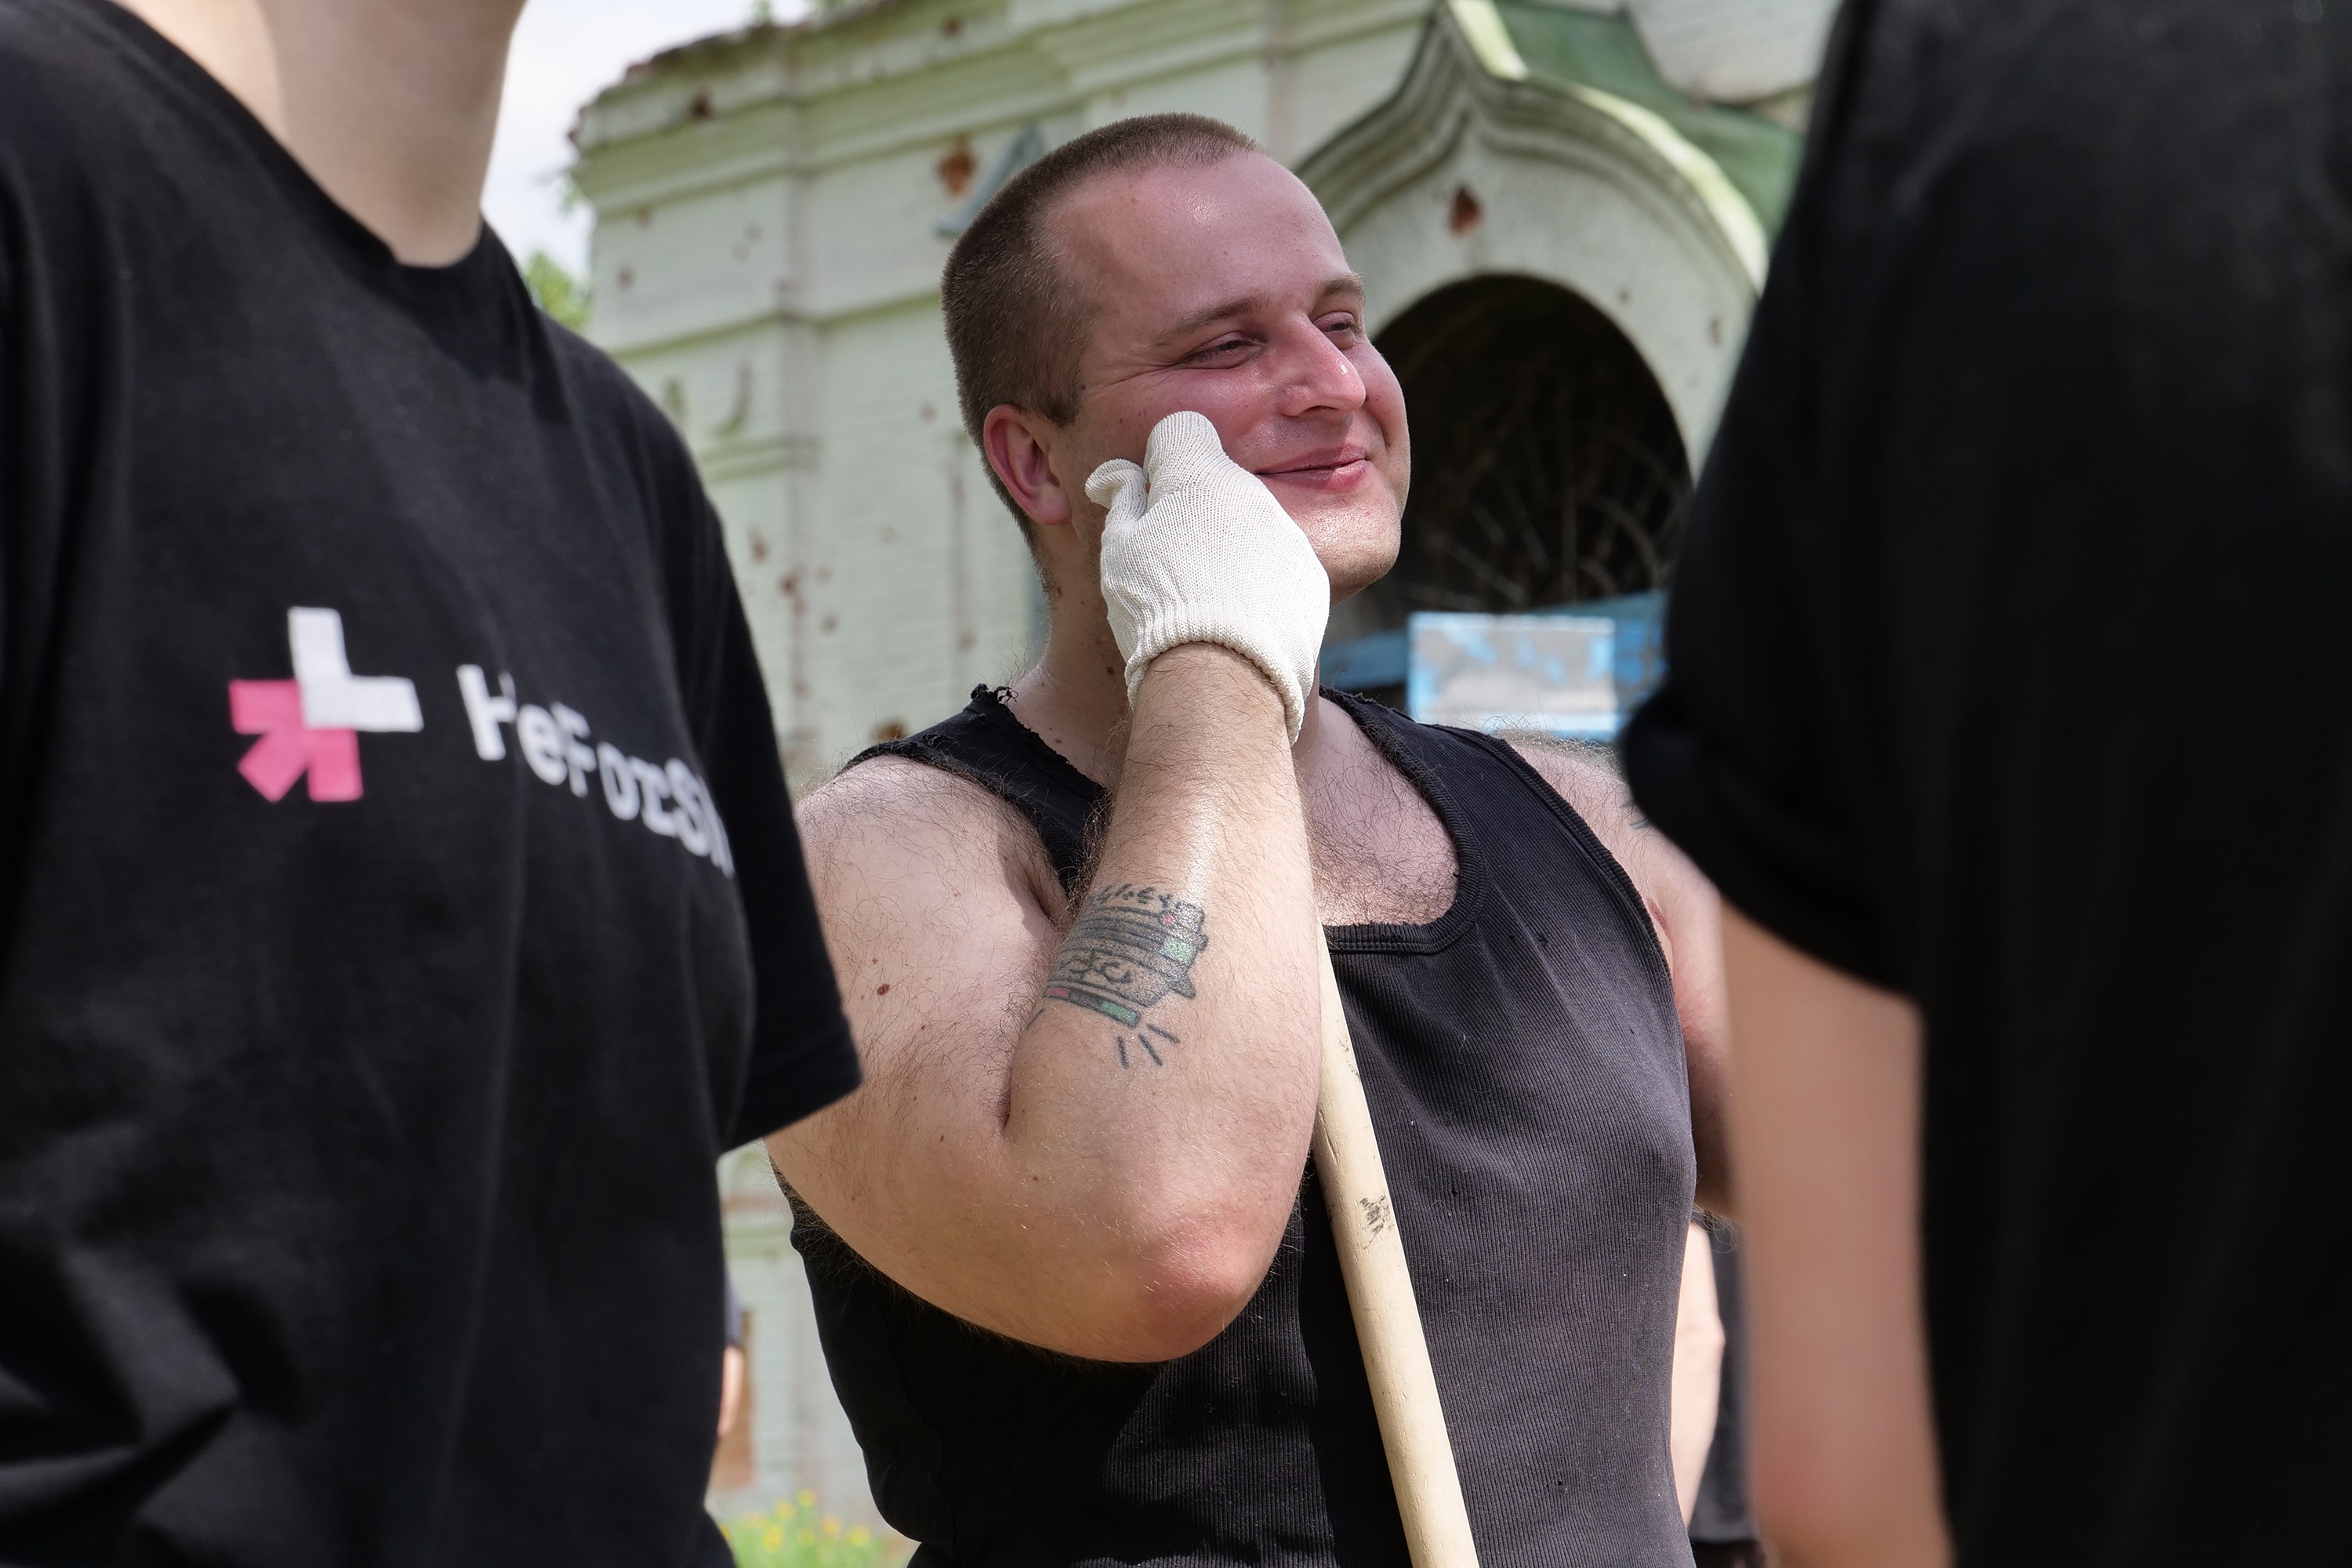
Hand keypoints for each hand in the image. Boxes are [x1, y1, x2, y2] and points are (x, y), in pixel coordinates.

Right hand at [1086, 411, 1329, 740]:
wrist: (1224, 675)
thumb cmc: (1157, 605)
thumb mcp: (1117, 549)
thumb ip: (1121, 499)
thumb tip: (1117, 474)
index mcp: (1198, 471)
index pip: (1182, 429)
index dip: (1161, 459)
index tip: (1152, 499)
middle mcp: (1251, 491)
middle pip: (1219, 479)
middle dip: (1197, 506)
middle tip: (1172, 559)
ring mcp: (1287, 532)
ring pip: (1251, 523)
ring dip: (1230, 545)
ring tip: (1207, 598)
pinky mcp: (1309, 574)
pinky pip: (1279, 563)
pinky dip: (1261, 582)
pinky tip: (1239, 618)